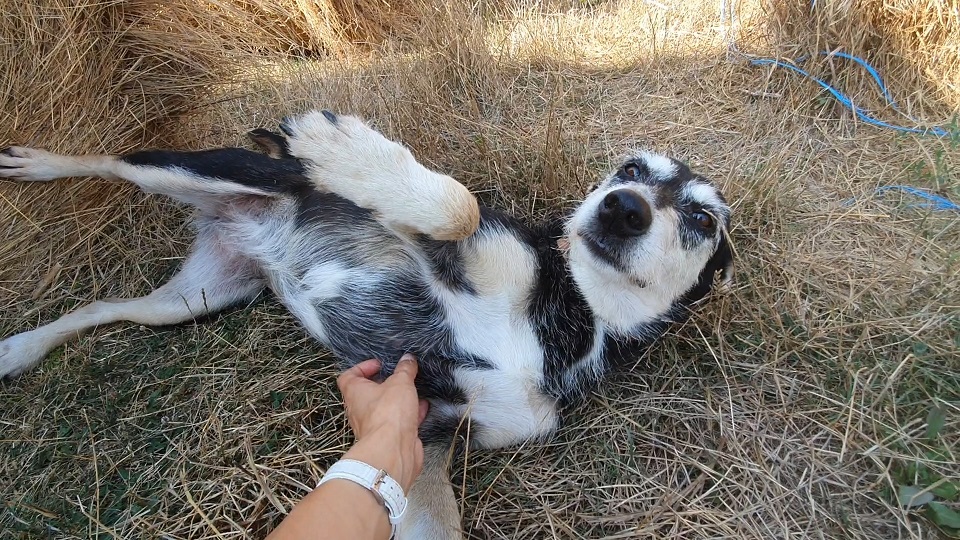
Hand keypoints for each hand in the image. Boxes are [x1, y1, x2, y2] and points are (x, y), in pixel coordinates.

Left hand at [337, 354, 428, 490]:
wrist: (393, 451)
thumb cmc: (389, 413)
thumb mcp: (400, 383)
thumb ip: (405, 369)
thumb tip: (408, 359)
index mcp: (355, 393)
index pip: (349, 376)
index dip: (362, 368)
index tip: (380, 364)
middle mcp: (360, 410)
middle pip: (368, 393)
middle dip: (385, 384)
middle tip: (399, 376)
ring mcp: (374, 426)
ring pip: (385, 408)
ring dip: (399, 400)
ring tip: (413, 389)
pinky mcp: (389, 438)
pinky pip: (398, 422)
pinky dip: (410, 414)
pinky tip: (423, 406)